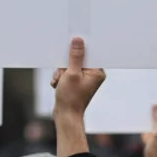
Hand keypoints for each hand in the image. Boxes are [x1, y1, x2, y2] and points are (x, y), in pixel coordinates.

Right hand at [51, 37, 102, 156]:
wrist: (65, 116)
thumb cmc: (70, 98)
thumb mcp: (71, 73)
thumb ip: (75, 56)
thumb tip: (78, 40)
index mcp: (97, 72)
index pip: (89, 53)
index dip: (78, 51)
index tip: (70, 51)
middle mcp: (93, 74)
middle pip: (78, 59)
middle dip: (66, 66)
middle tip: (63, 75)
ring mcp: (84, 78)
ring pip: (69, 65)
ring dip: (61, 72)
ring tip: (60, 82)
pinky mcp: (76, 81)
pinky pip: (67, 72)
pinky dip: (60, 77)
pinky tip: (58, 85)